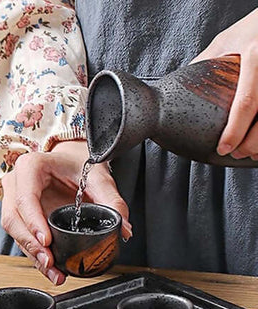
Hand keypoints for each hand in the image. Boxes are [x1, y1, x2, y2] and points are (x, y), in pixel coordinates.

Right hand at [0, 140, 131, 284]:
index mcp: (31, 167)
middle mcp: (17, 182)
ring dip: (31, 254)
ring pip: (14, 230)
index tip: (47, 241)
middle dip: (30, 244)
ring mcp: (15, 198)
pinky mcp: (21, 213)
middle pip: (14, 218)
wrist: (71, 159)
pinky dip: (34, 253)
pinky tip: (49, 266)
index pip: (26, 197)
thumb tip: (123, 229)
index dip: (33, 222)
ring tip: (53, 272)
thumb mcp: (98, 177)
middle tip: (50, 262)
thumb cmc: (79, 162)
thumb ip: (112, 201)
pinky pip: (21, 235)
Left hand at [191, 8, 257, 159]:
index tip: (223, 149)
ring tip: (251, 153)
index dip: (235, 131)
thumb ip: (206, 63)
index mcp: (255, 58)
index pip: (246, 102)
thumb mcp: (224, 42)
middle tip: (236, 154)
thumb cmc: (250, 29)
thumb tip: (181, 86)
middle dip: (251, 142)